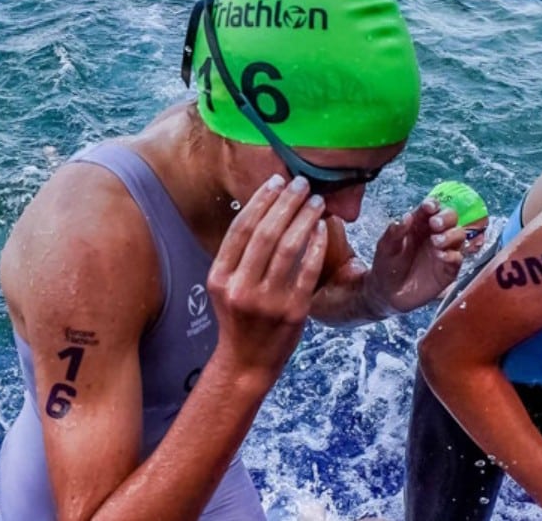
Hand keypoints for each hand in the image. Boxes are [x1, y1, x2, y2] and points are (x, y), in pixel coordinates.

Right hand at [208, 176, 327, 387]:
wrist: (247, 361)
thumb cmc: (240, 318)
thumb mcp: (225, 286)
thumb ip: (239, 254)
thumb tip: (264, 208)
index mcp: (219, 277)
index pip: (241, 228)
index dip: (260, 200)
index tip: (276, 180)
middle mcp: (240, 288)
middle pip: (265, 233)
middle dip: (286, 202)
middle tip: (301, 183)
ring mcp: (267, 301)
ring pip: (288, 248)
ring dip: (304, 218)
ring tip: (315, 201)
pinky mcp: (293, 311)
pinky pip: (308, 270)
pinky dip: (316, 245)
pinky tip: (322, 228)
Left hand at [363, 198, 463, 314]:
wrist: (387, 294)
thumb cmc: (386, 266)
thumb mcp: (385, 247)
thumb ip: (394, 232)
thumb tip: (407, 216)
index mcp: (419, 224)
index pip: (431, 208)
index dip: (433, 204)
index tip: (429, 207)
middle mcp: (434, 234)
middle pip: (451, 217)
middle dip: (446, 217)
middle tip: (435, 224)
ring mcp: (443, 251)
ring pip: (459, 235)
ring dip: (451, 235)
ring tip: (436, 242)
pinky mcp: (448, 269)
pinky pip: (458, 258)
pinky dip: (453, 255)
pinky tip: (441, 256)